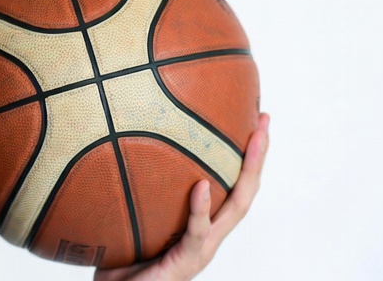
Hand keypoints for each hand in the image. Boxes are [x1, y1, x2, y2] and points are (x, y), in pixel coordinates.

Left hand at [94, 113, 269, 280]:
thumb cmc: (121, 258)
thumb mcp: (132, 214)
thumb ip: (136, 188)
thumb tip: (117, 139)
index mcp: (201, 223)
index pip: (230, 184)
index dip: (245, 156)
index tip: (253, 120)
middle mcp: (208, 234)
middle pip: (244, 190)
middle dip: (258, 156)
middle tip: (265, 122)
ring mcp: (201, 249)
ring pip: (234, 209)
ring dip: (247, 174)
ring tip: (253, 140)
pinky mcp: (186, 262)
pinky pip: (196, 233)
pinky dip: (200, 209)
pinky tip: (200, 186)